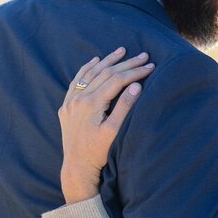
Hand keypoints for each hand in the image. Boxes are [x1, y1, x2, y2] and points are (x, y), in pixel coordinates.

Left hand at [59, 48, 154, 202]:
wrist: (76, 167)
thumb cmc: (98, 152)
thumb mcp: (114, 131)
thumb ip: (124, 107)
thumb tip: (136, 85)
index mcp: (91, 104)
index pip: (116, 80)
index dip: (135, 72)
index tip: (150, 66)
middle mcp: (78, 99)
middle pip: (105, 74)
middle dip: (126, 64)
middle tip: (143, 55)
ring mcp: (70, 102)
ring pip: (90, 73)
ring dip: (107, 61)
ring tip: (122, 50)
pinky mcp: (66, 106)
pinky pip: (76, 81)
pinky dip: (86, 69)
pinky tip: (95, 60)